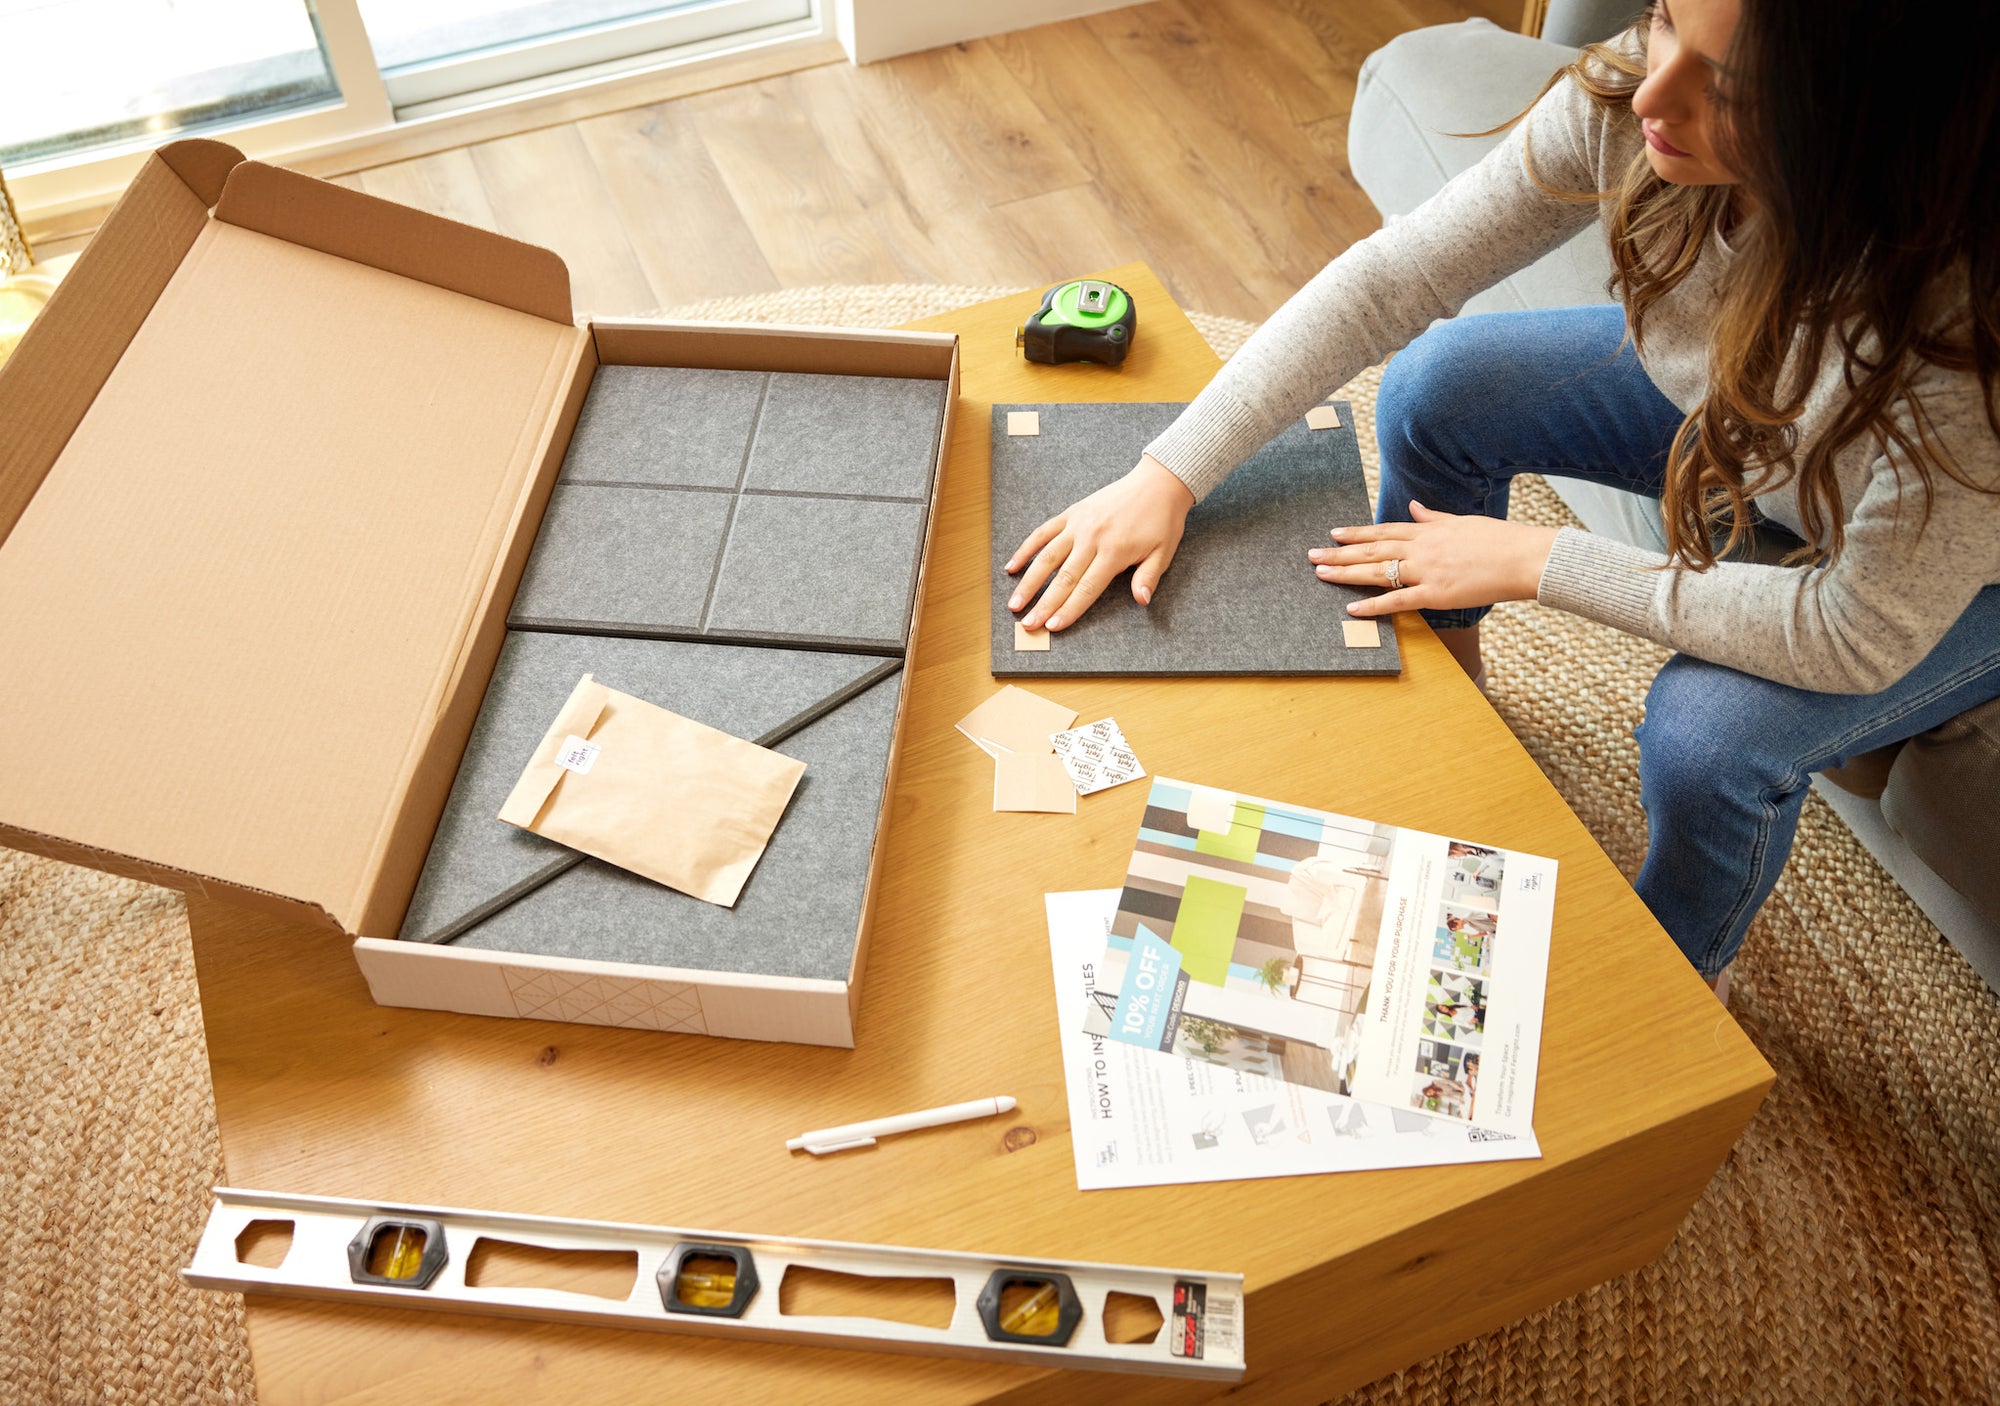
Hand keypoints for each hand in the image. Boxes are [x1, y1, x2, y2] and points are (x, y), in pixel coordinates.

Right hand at [1006, 454, 1195, 630]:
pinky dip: (1026, 549)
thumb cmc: (1162, 521)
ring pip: (1047, 557)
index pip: (1086, 588)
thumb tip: (1141, 600)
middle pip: (1062, 578)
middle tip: (1027, 624)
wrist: (1157, 482)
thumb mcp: (1163, 552)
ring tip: (1014, 603)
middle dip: (1043, 604)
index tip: (1052, 626)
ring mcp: (1078, 524)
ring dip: (1029, 582)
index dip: (1069, 609)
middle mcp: (1091, 538)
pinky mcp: (1072, 513)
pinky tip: (1012, 566)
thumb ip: (1148, 577)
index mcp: (1114, 552)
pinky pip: (1043, 532)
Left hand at [1310, 501, 1557, 616]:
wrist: (1524, 558)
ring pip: (1377, 572)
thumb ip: (1433, 518)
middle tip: (1311, 555)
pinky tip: (1352, 609)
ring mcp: (1427, 571)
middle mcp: (1422, 549)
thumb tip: (1413, 507)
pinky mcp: (1436, 595)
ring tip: (1321, 573)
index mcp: (1429, 531)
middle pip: (1372, 550)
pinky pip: (1397, 601)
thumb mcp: (1463, 522)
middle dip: (1340, 552)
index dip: (1357, 532)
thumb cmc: (1499, 540)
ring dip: (1346, 573)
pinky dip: (1373, 606)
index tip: (1334, 532)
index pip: (1384, 530)